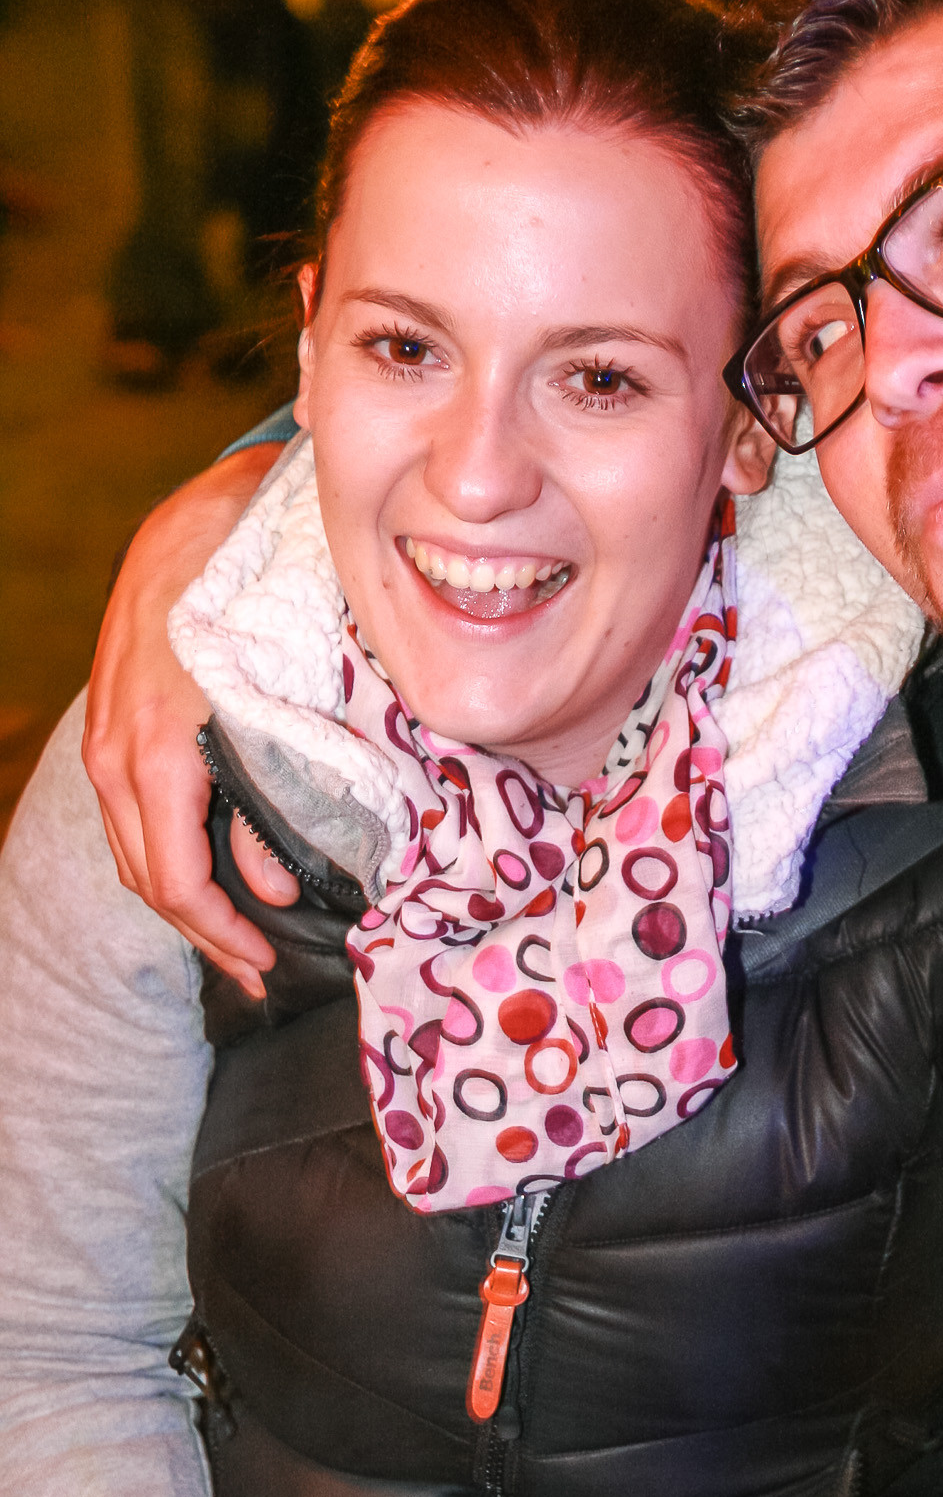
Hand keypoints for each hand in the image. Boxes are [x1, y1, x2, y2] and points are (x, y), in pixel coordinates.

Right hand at [82, 443, 296, 997]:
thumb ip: (276, 799)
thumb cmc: (257, 605)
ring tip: (239, 940)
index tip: (268, 965)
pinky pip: (131, 819)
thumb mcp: (282, 703)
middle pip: (151, 882)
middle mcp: (118, 756)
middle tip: (261, 972)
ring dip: (185, 905)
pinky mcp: (112, 728)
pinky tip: (209, 876)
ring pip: (134, 855)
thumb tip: (271, 889)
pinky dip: (167, 859)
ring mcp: (106, 742)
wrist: (201, 524)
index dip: (223, 937)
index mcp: (159, 754)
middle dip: (207, 936)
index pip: (175, 883)